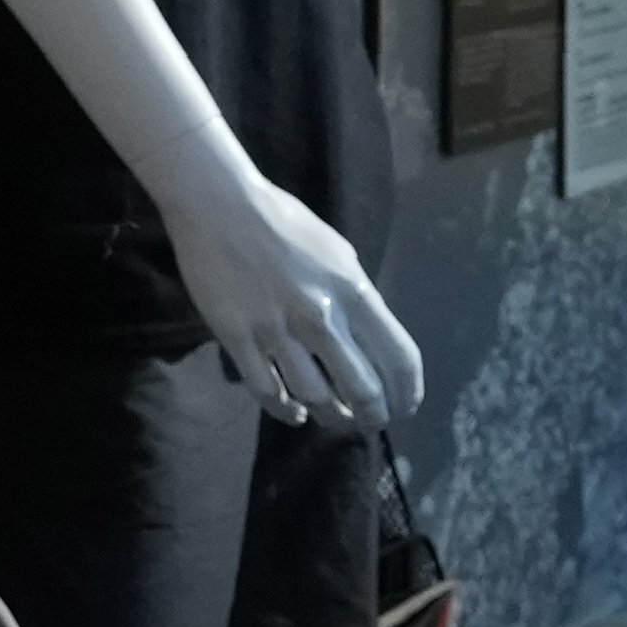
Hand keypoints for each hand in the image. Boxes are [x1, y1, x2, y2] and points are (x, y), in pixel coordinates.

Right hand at [156, 170, 422, 427]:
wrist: (218, 205)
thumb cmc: (283, 222)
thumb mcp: (338, 253)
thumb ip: (355, 298)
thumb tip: (365, 337)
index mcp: (353, 292)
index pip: (399, 358)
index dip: (408, 393)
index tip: (404, 406)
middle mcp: (321, 317)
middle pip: (361, 389)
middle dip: (372, 415)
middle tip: (369, 421)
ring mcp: (276, 330)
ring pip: (315, 396)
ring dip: (331, 417)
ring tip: (334, 418)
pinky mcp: (237, 337)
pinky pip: (266, 390)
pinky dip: (285, 410)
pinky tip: (294, 413)